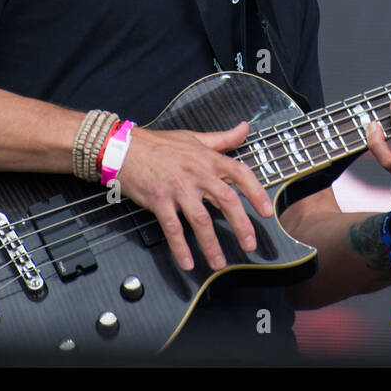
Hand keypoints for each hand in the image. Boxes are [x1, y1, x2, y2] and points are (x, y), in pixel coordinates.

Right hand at [113, 122, 272, 272]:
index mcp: (208, 159)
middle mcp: (197, 173)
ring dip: (211, 244)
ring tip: (219, 262)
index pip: (240, 174)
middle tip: (249, 244)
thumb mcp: (194, 137)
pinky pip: (173, 227)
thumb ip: (223, 138)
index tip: (266, 211)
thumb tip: (245, 128)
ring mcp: (177, 188)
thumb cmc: (159, 144)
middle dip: (241, 225)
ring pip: (201, 219)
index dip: (256, 193)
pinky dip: (180, 247)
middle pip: (226, 200)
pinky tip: (187, 262)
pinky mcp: (159, 200)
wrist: (124, 148)